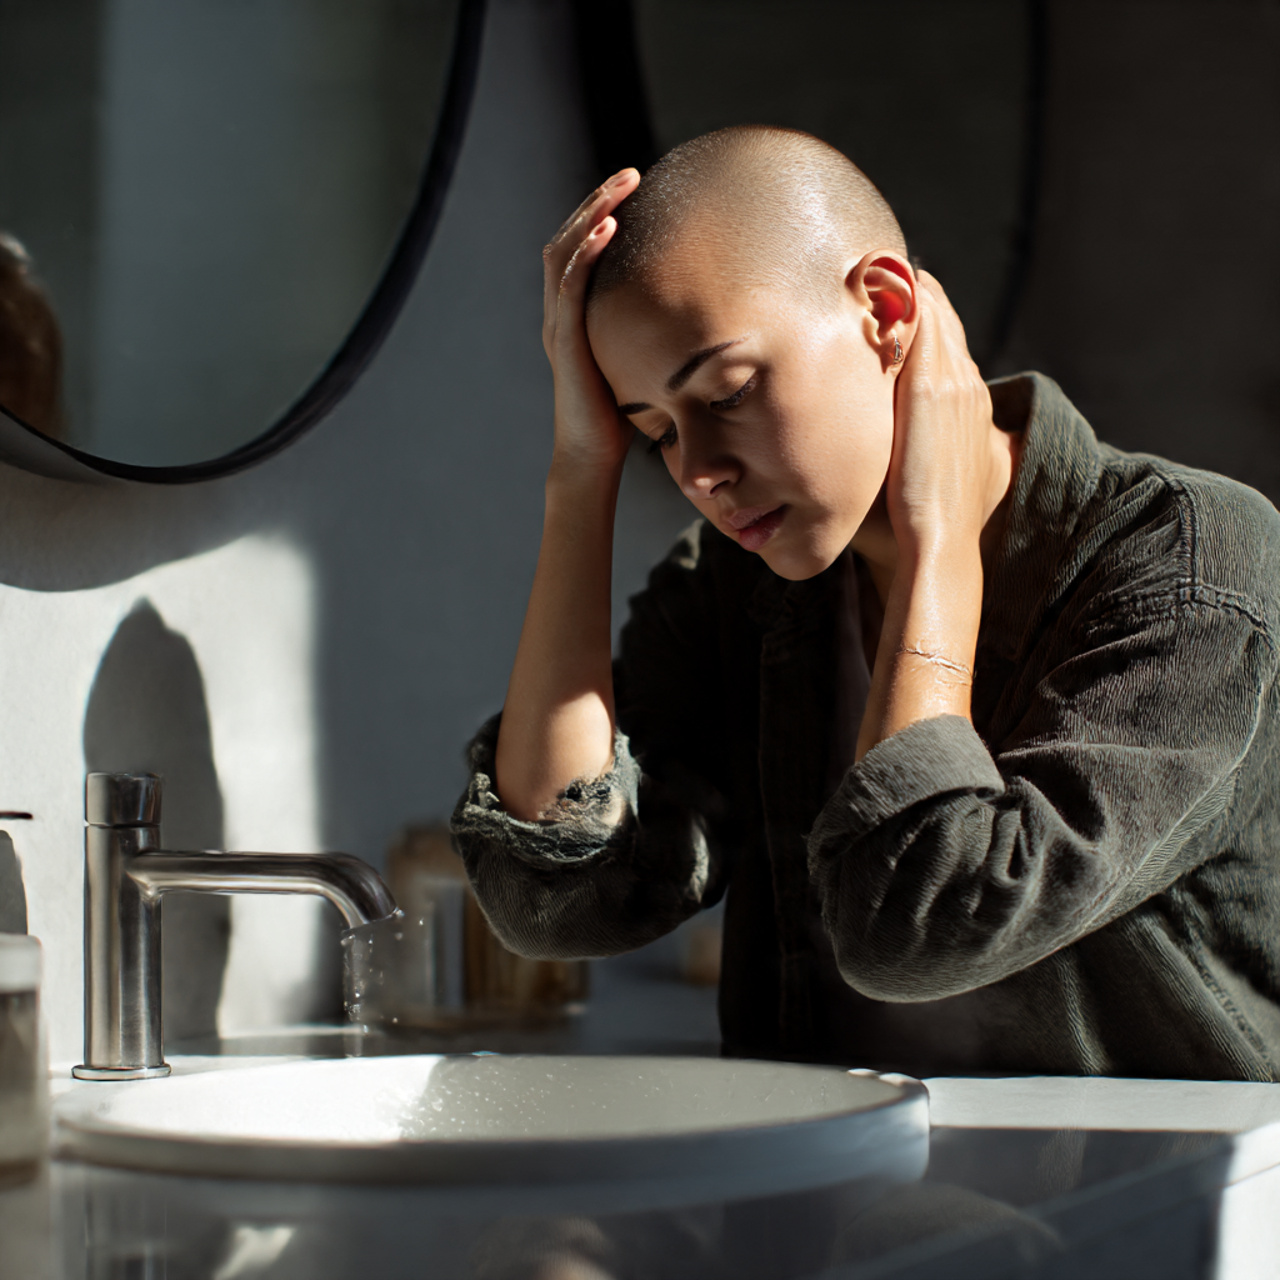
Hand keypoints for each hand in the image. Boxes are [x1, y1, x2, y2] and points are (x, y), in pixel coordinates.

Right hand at [542, 169, 640, 478]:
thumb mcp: (635, 362)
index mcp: (571, 316)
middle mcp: (558, 314)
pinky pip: (570, 286)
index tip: (631, 190)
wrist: (591, 455)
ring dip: (592, 213)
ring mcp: (557, 325)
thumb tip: (694, 317)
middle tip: (630, 174)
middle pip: (566, 239)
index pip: (577, 251)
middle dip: (597, 201)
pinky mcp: (564, 341)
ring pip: (564, 252)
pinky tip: (607, 228)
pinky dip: (586, 252)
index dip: (598, 215)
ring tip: (620, 187)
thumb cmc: (618, 418)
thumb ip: (646, 334)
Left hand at [887, 271, 995, 559]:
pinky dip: (906, 301)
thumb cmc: (925, 523)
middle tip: (882, 263)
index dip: (924, 316)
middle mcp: (967, 387)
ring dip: (908, 288)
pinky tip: (882, 280)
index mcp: (969, 406)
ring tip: (877, 261)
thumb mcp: (927, 477)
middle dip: (915, 293)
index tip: (896, 293)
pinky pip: (923, 328)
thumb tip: (885, 446)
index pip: (948, 344)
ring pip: (934, 318)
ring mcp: (953, 384)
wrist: (937, 538)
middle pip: (942, 322)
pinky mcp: (930, 389)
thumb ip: (915, 449)